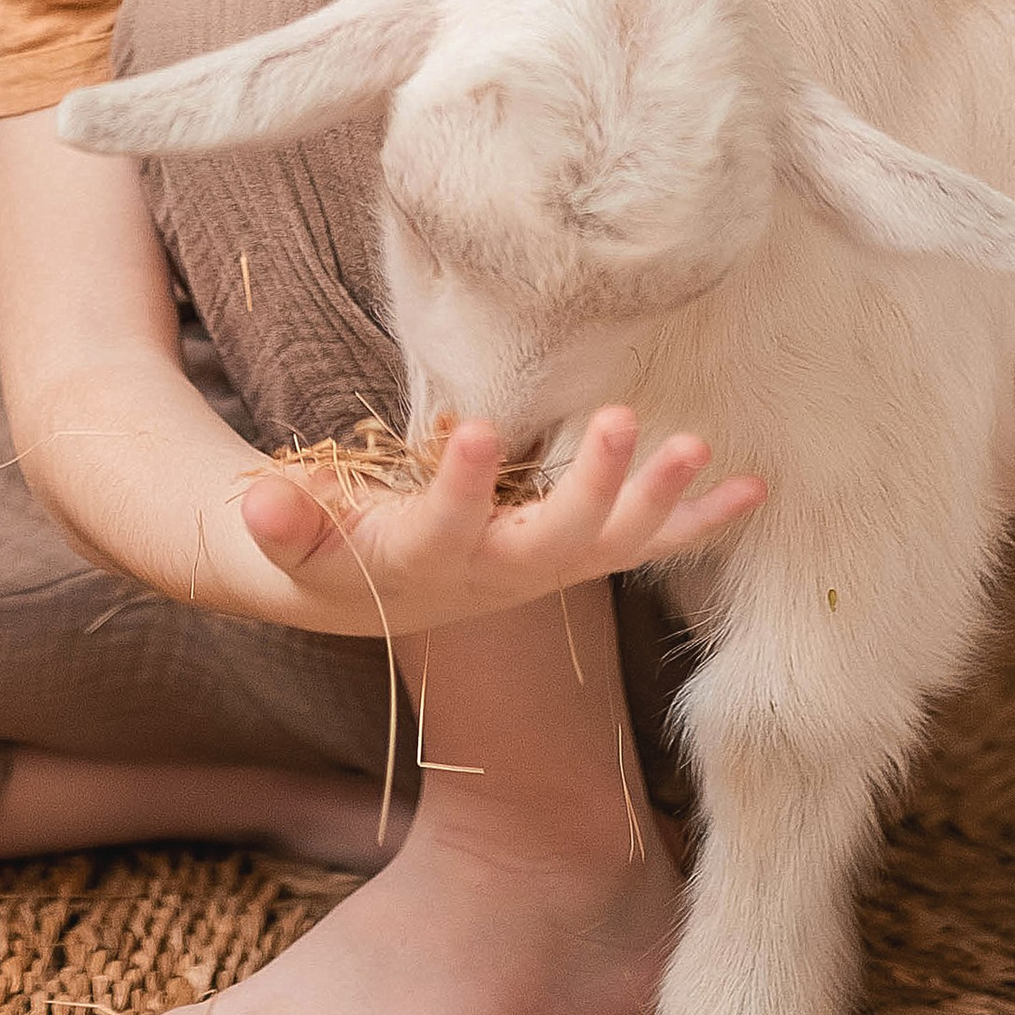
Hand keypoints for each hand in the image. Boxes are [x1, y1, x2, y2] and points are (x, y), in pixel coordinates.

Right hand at [230, 409, 763, 638]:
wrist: (372, 597)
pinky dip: (700, 521)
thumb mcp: (294, 542)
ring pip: (613, 543)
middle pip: (554, 541)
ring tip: (700, 444)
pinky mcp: (578, 554)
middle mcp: (498, 574)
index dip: (462, 488)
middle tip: (623, 417)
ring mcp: (546, 566)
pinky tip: (755, 490)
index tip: (477, 428)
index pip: (445, 529)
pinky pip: (647, 543)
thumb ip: (283, 524)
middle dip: (591, 485)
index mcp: (425, 563)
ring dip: (662, 500)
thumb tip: (259, 503)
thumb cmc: (329, 550)